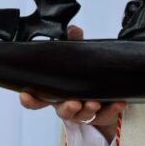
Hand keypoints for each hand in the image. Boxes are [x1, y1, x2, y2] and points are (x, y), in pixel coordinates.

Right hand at [17, 25, 125, 140]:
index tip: (26, 94)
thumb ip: (75, 43)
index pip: (38, 99)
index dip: (30, 99)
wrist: (106, 92)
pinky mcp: (103, 115)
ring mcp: (85, 112)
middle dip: (67, 108)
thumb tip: (73, 29)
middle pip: (62, 111)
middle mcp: (68, 104)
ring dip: (88, 110)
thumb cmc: (84, 74)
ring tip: (94, 103)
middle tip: (74, 102)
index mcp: (57, 92)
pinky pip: (107, 115)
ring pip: (83, 116)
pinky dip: (112, 110)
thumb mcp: (79, 57)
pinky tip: (118, 103)